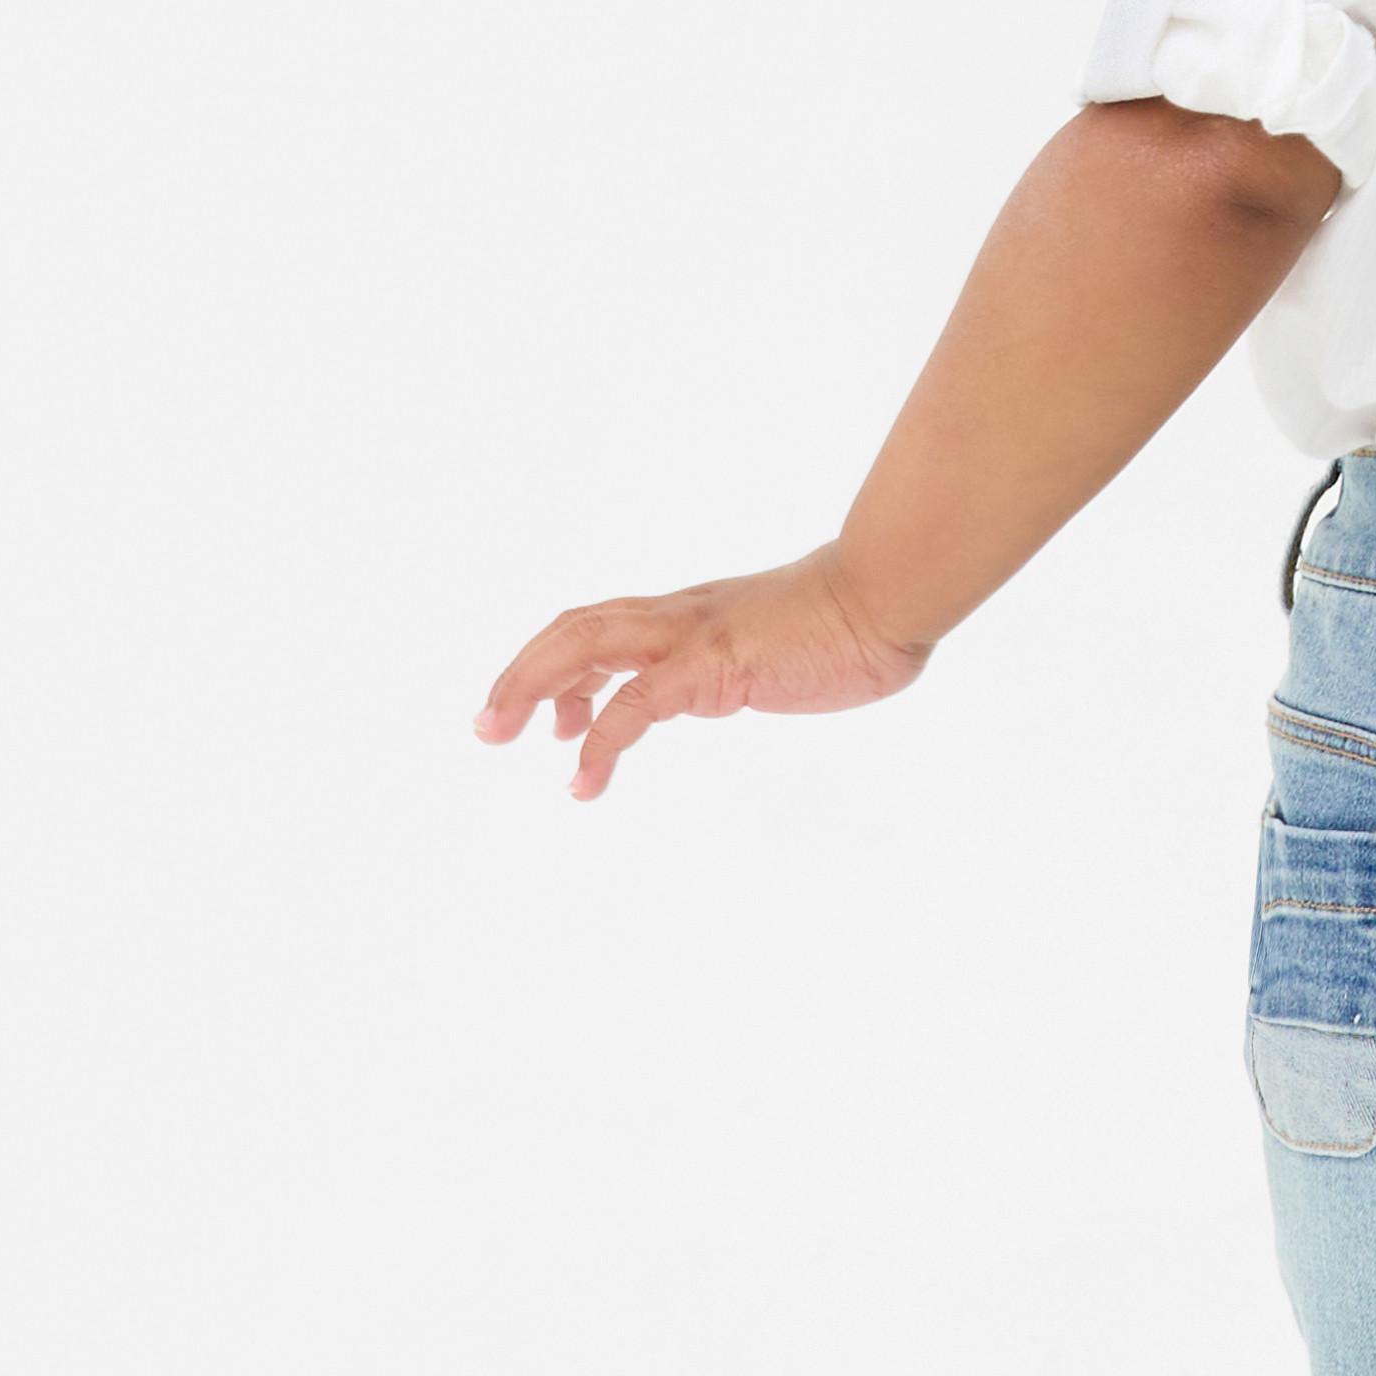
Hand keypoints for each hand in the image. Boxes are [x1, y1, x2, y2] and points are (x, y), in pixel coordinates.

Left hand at [474, 544, 926, 800]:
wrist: (886, 595)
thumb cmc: (856, 623)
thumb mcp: (785, 647)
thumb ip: (760, 660)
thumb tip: (764, 675)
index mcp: (695, 615)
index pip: (604, 626)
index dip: (560, 664)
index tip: (548, 716)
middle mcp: (680, 618)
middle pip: (574, 628)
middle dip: (520, 674)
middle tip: (489, 727)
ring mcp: (691, 637)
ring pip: (582, 644)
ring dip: (529, 688)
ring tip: (499, 736)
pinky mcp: (709, 666)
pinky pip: (634, 703)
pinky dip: (598, 740)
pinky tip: (583, 779)